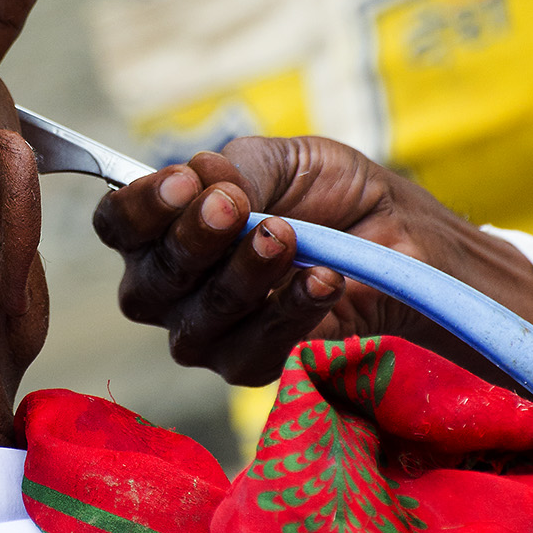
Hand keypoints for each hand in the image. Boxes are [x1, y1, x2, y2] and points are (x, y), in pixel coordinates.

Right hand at [92, 137, 532, 389]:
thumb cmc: (344, 199)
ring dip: (242, 277)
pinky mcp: (255, 370)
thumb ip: (242, 167)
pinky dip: (287, 312)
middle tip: (238, 209)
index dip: (140, 206)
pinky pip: (250, 352)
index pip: (119, 224)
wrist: (413, 249)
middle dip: (191, 241)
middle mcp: (176, 287)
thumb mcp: (294, 162)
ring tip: (288, 238)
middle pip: (147, 281)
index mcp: (170, 226)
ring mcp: (210, 336)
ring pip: (195, 322)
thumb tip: (197, 175)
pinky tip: (323, 280)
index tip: (187, 182)